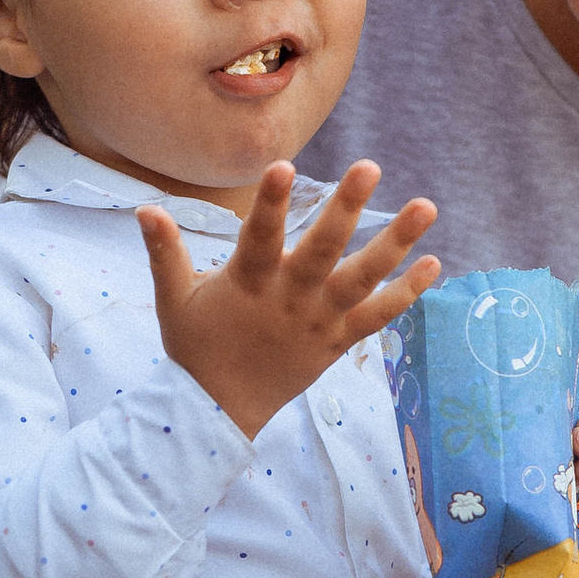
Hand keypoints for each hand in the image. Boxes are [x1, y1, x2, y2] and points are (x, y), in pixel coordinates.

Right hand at [141, 159, 439, 440]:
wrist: (219, 412)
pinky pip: (379, 317)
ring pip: (363, 279)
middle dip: (347, 207)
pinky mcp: (338, 342)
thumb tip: (145, 208)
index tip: (286, 166)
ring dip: (397, 243)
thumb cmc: (195, 348)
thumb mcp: (174, 299)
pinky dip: (407, 292)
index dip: (272, 203)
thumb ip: (165, 251)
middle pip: (322, 248)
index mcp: (247, 284)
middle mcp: (289, 300)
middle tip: (371, 166)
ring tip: (426, 206)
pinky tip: (433, 262)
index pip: (260, 236)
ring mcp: (319, 322)